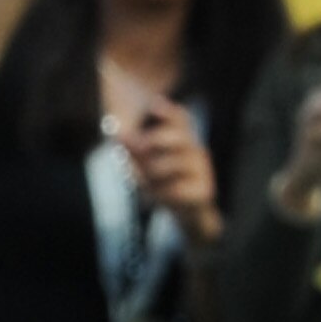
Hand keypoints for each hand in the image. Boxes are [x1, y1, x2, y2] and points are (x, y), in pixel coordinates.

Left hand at [122, 99, 223, 246]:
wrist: (190, 217)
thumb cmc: (167, 188)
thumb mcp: (146, 170)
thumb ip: (133, 153)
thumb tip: (117, 133)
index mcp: (184, 142)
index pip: (181, 120)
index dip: (168, 111)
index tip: (153, 104)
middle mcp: (196, 152)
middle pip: (178, 136)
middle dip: (155, 140)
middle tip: (137, 148)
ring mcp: (203, 171)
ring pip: (170, 165)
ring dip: (151, 176)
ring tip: (146, 186)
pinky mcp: (203, 191)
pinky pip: (174, 189)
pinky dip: (160, 195)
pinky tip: (157, 199)